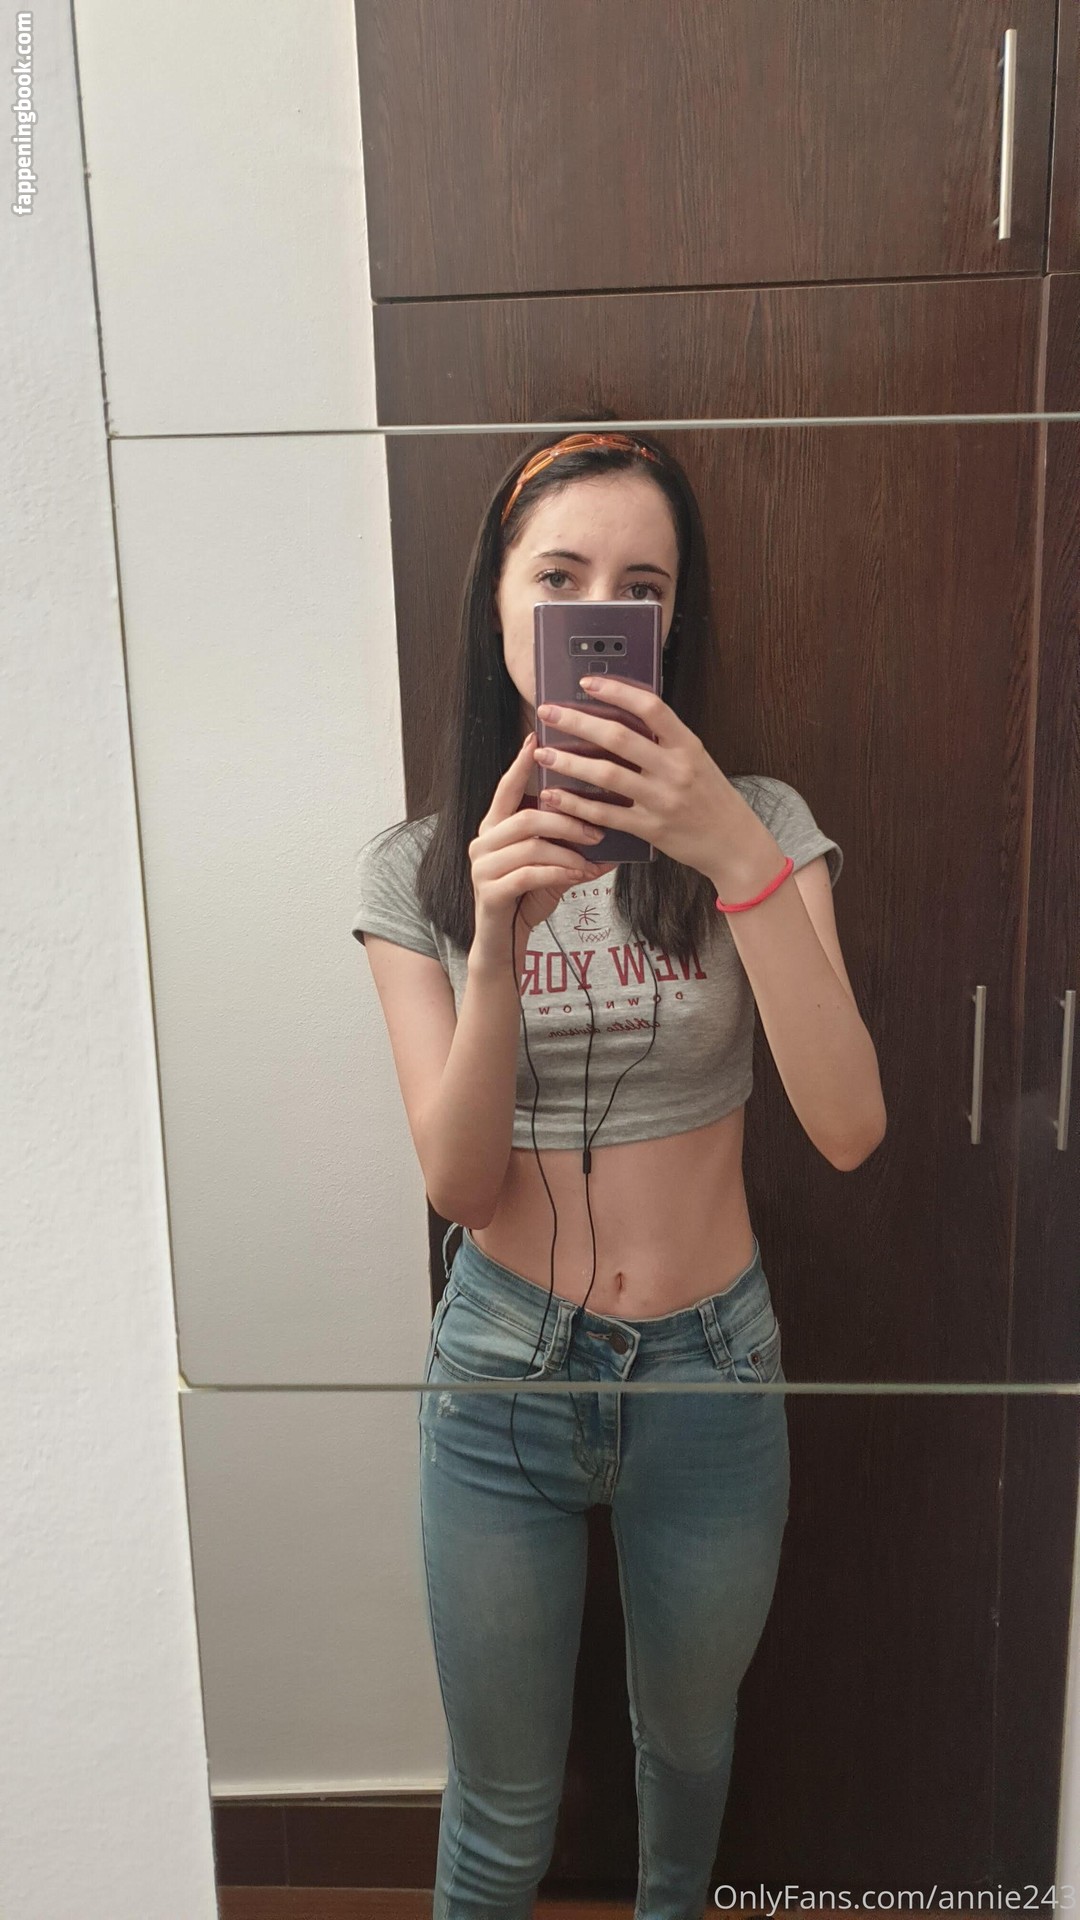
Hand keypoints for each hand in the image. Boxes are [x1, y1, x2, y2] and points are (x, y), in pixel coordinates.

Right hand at [468, 730, 614, 972]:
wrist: (504, 943)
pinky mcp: (490, 891)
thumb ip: (573, 844)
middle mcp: (483, 841)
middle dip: (567, 819)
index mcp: (495, 827)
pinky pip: (530, 874)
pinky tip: (581, 874)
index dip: (521, 763)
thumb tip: (613, 827)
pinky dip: (561, 872)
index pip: (507, 787)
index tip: (537, 738)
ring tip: (594, 856)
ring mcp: (482, 866)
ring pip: (531, 845)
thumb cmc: (528, 897)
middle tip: (598, 829)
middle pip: (527, 816)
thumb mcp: (554, 865)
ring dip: (568, 849)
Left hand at [533, 677, 744, 877]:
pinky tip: (555, 796)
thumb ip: (665, 741)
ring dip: (569, 763)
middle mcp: (676, 769)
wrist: (734, 844)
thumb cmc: (711, 798)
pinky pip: (606, 814)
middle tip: (548, 712)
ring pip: (607, 775)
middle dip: (577, 722)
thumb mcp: (697, 760)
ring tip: (544, 754)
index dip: (616, 691)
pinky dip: (577, 805)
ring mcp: (662, 800)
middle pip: (618, 737)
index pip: (650, 707)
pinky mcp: (650, 828)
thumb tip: (622, 715)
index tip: (586, 682)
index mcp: (688, 745)